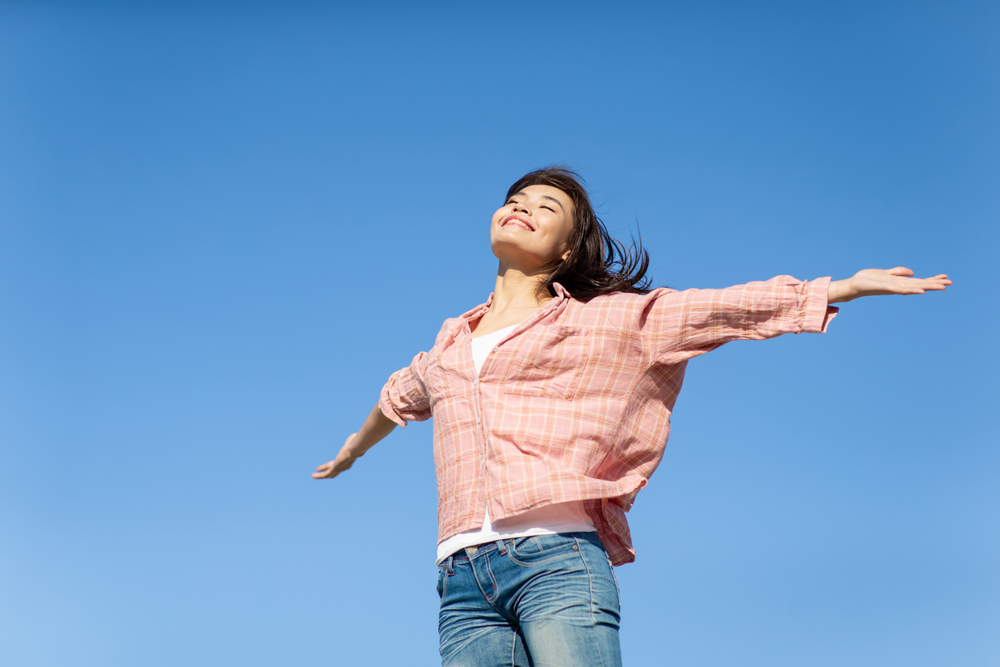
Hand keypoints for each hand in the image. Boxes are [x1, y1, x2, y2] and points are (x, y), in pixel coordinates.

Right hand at [311, 433, 360, 479]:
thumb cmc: (355, 443)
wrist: (355, 448)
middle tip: (320, 472)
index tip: (331, 463)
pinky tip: (313, 475)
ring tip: (313, 476)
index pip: (340, 463)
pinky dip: (319, 475)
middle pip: (335, 472)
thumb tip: (353, 436)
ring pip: (329, 474)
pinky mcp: (335, 468)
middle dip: (328, 472)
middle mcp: (345, 466)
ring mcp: (340, 469)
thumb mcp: (352, 441)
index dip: (334, 464)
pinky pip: (325, 474)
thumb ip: (350, 441)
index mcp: (349, 460)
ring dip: (321, 475)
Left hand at [828, 267, 951, 302]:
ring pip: (914, 287)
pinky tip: (920, 291)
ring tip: (942, 287)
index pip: (919, 281)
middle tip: (951, 283)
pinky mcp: (885, 288)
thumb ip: (898, 272)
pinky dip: (911, 290)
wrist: (854, 285)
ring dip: (928, 287)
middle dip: (935, 284)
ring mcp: (893, 288)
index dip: (932, 279)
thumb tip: (913, 273)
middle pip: (920, 285)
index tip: (946, 277)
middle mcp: (899, 286)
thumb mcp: (886, 273)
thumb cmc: (869, 280)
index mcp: (900, 283)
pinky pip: (900, 289)